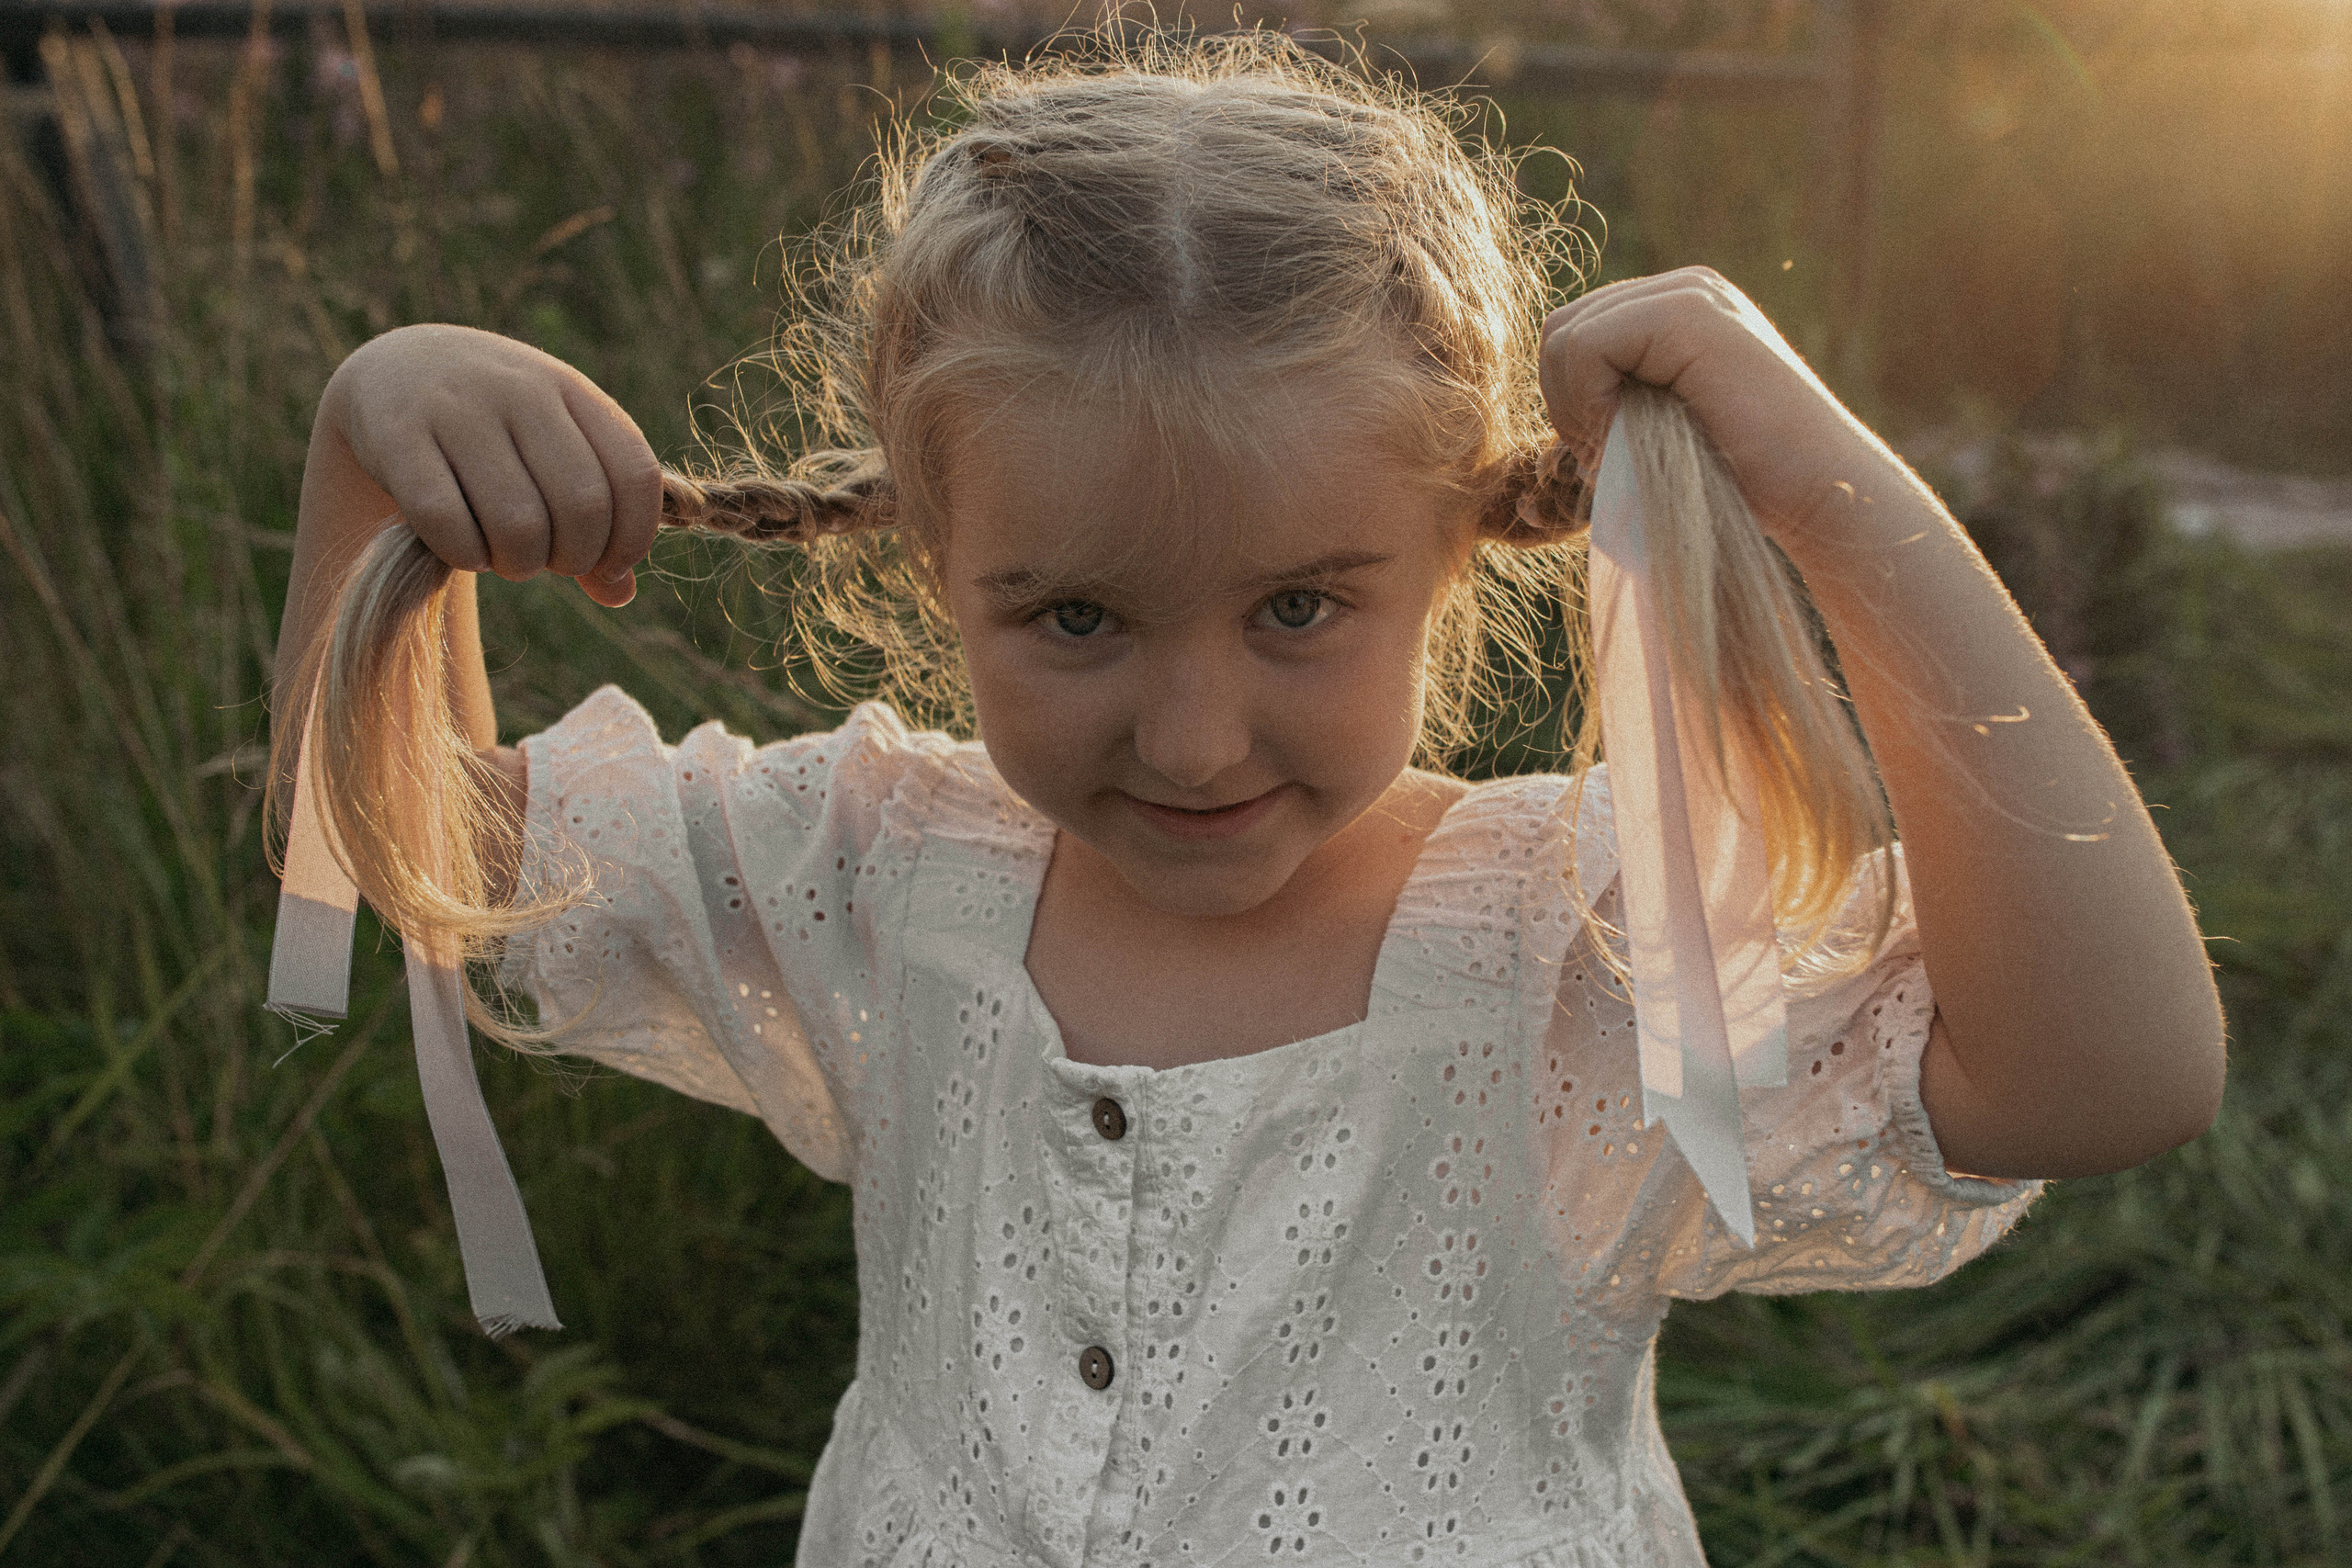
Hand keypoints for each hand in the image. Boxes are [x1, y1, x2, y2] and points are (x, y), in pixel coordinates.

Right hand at [325, 323, 661, 605]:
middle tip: (548, 559)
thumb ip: (599, 515)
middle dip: (574, 558)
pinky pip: (448, 524)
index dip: (633, 538)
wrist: (395, 372)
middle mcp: (520, 390)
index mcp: (573, 390)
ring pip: (519, 524)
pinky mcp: (398, 438)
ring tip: (507, 556)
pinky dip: (466, 555)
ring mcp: (457, 409)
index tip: (608, 565)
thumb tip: (619, 593)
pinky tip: (465, 549)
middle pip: (583, 506)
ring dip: (520, 563)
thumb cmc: (496, 430)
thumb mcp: (555, 450)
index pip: (634, 474)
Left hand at [1536, 268, 1894, 552]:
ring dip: (1575, 406)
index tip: (1600, 451)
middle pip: (1562, 327)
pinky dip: (1588, 401)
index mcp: (1675, 309)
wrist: (1815, 494)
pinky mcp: (1691, 315)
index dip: (1567, 398)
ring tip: (1617, 449)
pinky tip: (1623, 436)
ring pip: (1567, 336)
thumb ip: (1612, 398)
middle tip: (1602, 454)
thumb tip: (1548, 397)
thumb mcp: (1655, 430)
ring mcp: (1690, 294)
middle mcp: (1684, 288)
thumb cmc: (1735, 482)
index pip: (1572, 332)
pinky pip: (1586, 346)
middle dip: (1564, 399)